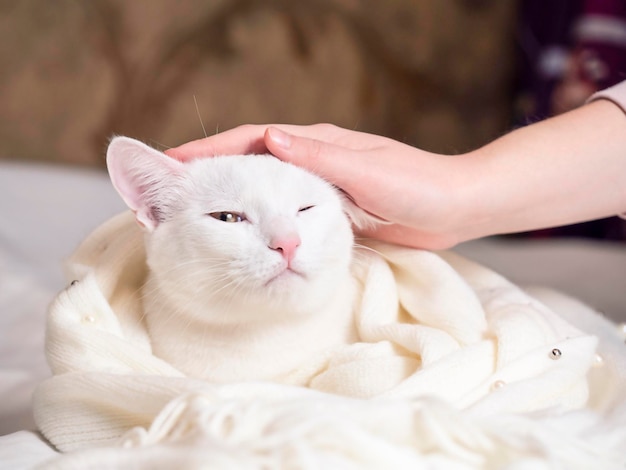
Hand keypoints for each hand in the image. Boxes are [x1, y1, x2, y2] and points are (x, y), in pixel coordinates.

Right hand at [167, 124, 471, 248]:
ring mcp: (323, 184)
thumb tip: (271, 139)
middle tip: (172, 188)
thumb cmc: (419, 186)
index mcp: (319, 143)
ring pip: (266, 186)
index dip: (212, 148)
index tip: (173, 159)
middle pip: (253, 160)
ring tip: (197, 211)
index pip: (255, 140)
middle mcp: (317, 160)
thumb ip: (321, 157)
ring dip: (232, 194)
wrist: (456, 208)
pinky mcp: (333, 209)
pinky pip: (287, 209)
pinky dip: (261, 215)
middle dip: (212, 170)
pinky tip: (248, 231)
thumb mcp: (368, 171)